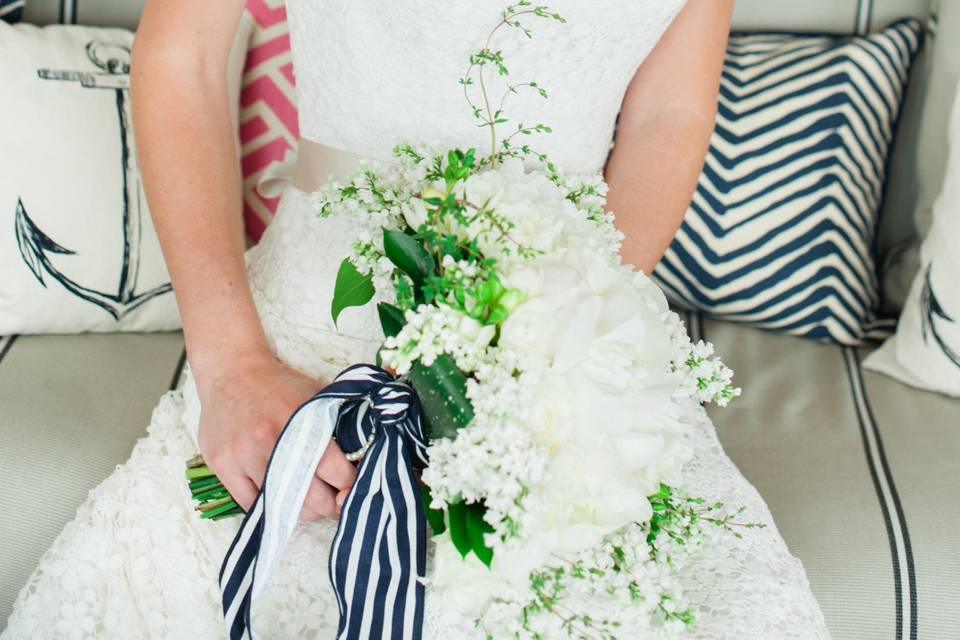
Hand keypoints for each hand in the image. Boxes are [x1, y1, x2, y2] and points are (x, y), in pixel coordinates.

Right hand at [195, 351, 355, 520]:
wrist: (231, 371)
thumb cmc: (279, 385)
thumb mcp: (316, 395)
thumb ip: (340, 424)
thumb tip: (367, 456)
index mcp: (300, 421)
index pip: (335, 470)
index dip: (349, 484)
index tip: (353, 486)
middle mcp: (270, 441)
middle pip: (311, 497)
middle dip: (330, 505)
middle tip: (336, 502)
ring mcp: (244, 456)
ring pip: (283, 505)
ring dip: (302, 510)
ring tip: (311, 501)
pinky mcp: (223, 466)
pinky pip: (252, 506)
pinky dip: (271, 507)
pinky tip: (282, 497)